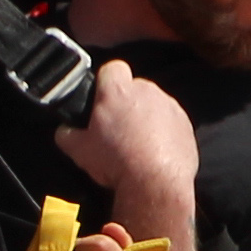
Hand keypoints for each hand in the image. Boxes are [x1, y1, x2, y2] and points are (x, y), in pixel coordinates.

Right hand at [56, 56, 194, 231]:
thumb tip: (64, 131)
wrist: (155, 183)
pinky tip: (156, 152)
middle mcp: (147, 90)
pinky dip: (165, 130)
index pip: (112, 68)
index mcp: (118, 91)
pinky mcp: (186, 123)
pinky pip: (172, 120)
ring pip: (154, 103)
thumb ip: (67, 134)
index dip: (106, 82)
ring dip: (147, 116)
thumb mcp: (79, 151)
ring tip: (138, 143)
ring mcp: (169, 105)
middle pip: (135, 87)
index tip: (102, 100)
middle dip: (127, 102)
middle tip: (118, 127)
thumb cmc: (115, 161)